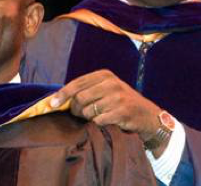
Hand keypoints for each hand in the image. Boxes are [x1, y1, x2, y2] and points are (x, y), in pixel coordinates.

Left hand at [50, 69, 167, 156]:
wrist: (148, 116)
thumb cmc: (122, 103)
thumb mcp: (107, 89)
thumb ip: (87, 90)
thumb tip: (59, 99)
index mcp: (104, 75)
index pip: (76, 83)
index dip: (62, 94)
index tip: (52, 104)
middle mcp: (111, 83)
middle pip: (79, 98)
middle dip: (76, 110)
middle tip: (81, 115)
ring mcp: (117, 97)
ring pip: (87, 111)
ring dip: (88, 118)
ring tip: (98, 117)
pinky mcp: (122, 111)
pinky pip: (98, 121)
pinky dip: (98, 124)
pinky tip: (106, 122)